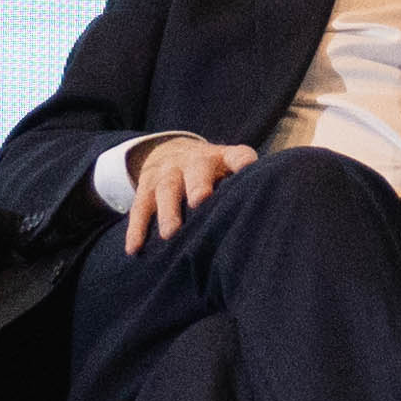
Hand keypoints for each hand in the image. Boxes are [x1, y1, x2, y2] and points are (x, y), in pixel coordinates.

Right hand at [122, 134, 251, 248]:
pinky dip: (136, 229)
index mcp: (220, 158)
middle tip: (200, 202)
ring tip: (170, 234)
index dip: (242, 161)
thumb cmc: (212, 174)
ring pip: (166, 190)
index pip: (236, 155)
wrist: (170, 152)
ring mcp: (167, 174)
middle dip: (198, 185)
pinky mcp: (145, 189)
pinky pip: (139, 208)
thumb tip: (266, 221)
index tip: (247, 168)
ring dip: (168, 212)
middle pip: (196, 170)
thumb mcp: (227, 170)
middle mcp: (193, 162)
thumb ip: (242, 188)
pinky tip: (135, 248)